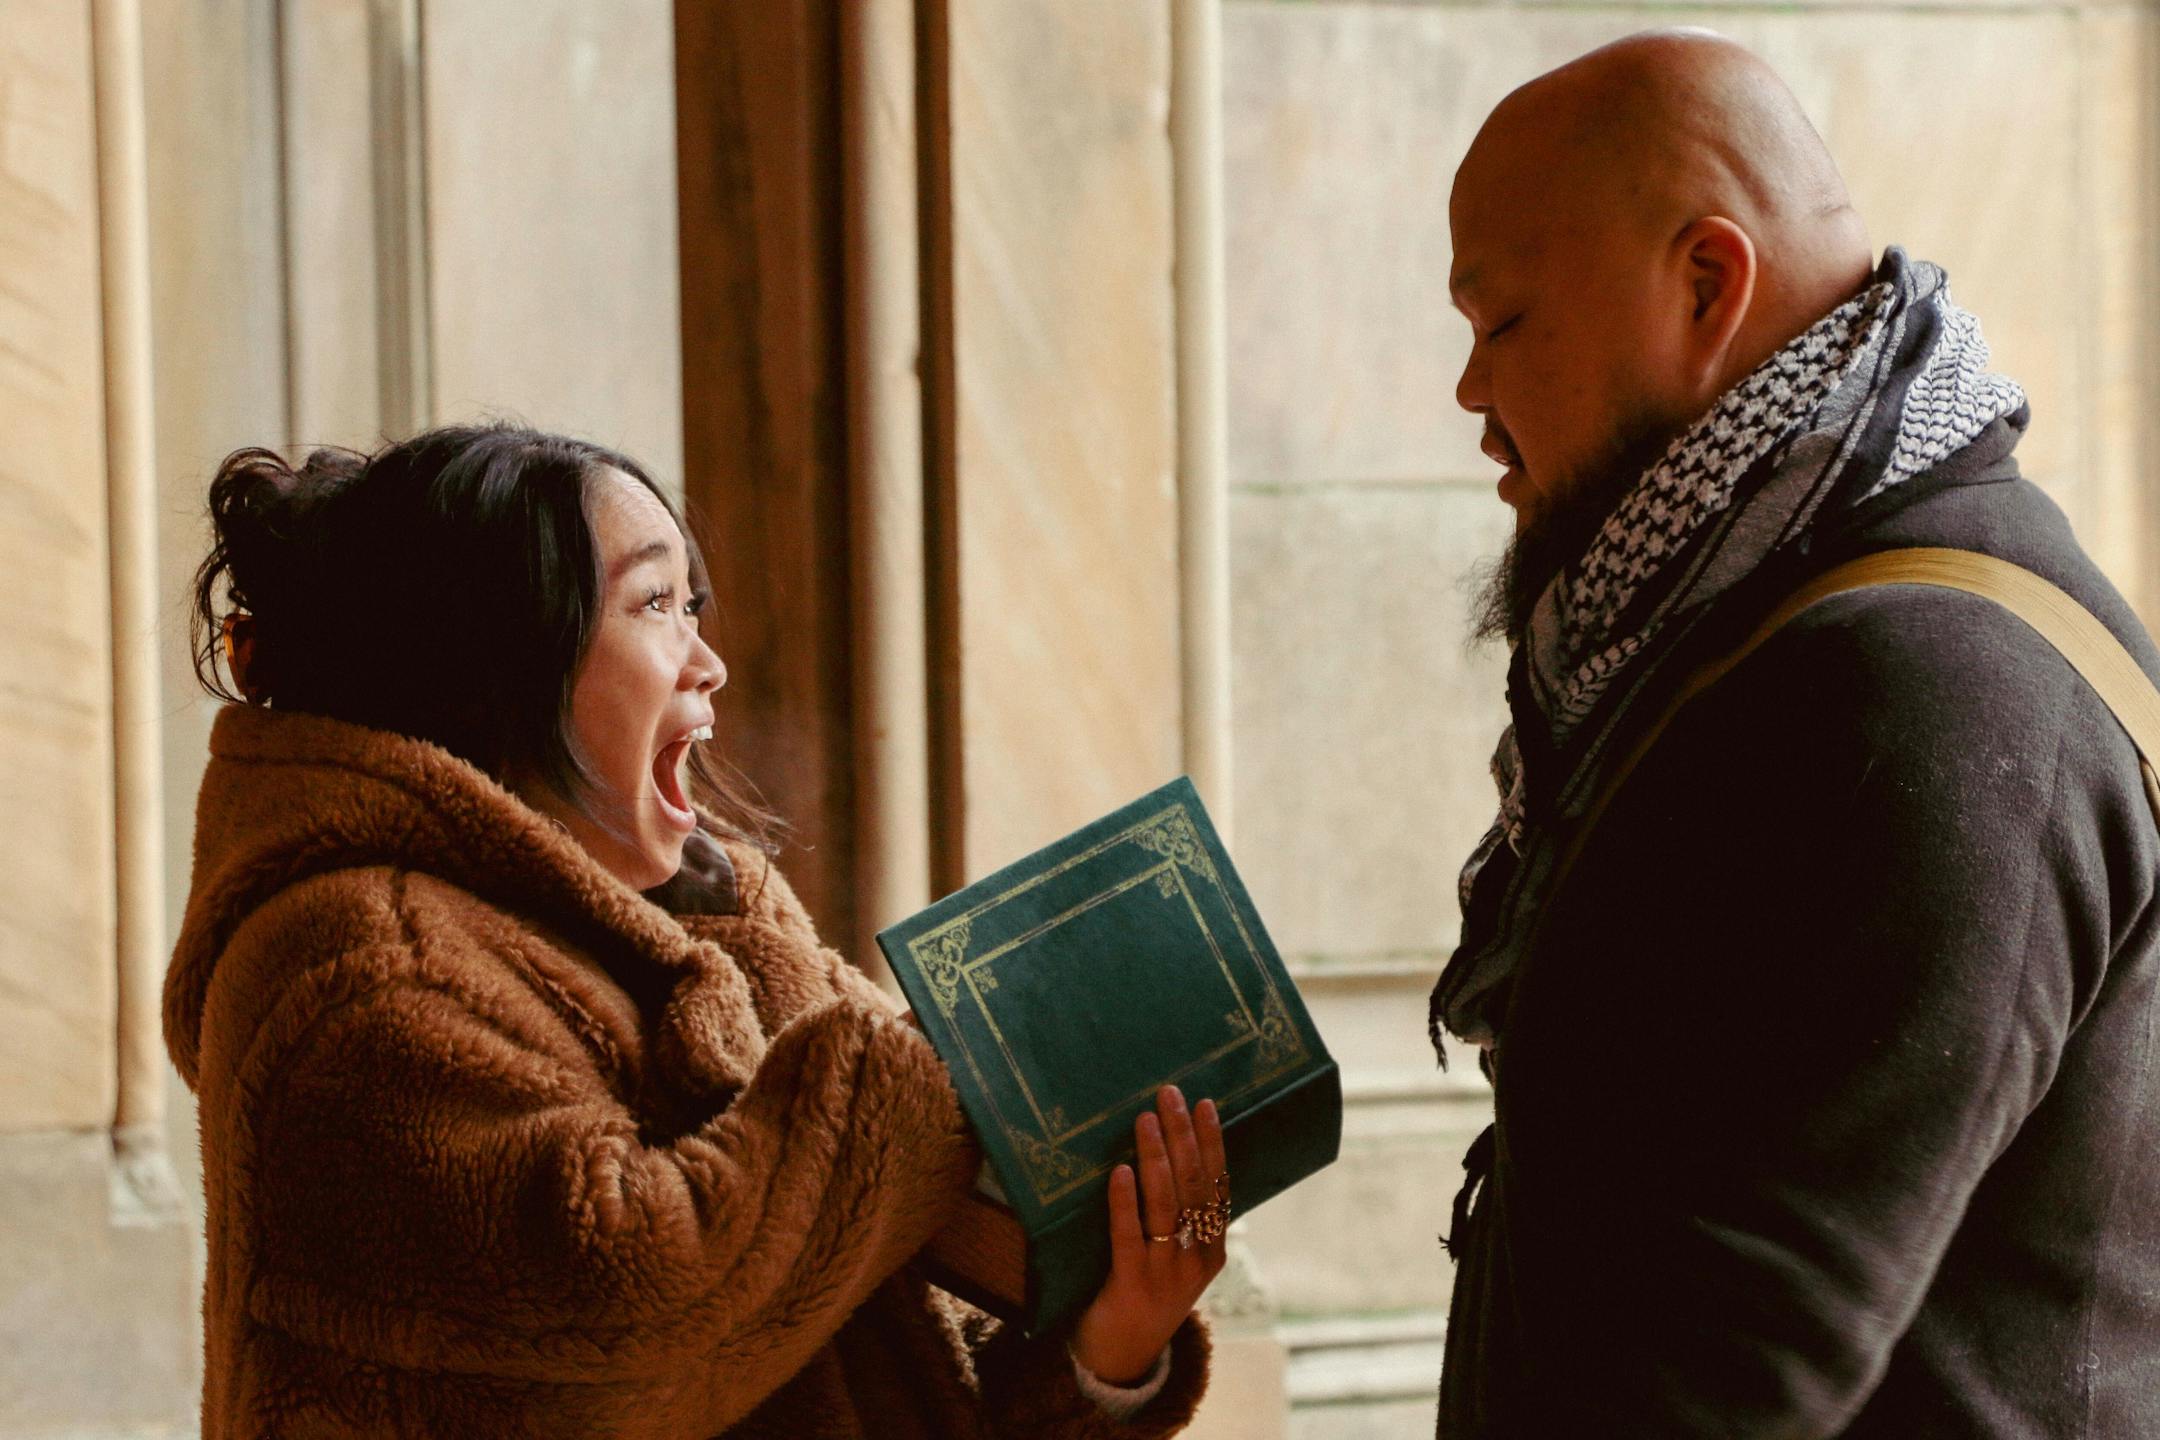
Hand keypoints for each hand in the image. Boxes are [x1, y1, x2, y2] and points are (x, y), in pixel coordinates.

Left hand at [1068, 1085, 1228, 1385]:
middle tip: (1168, 1094)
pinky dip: (1125, 1202)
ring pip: (1166, 1206)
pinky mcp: (1132, 1286)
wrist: (1121, 1358)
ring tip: (1145, 1120)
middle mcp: (1197, 1259)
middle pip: (1193, 1186)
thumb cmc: (1144, 1293)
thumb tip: (1166, 1151)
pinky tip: (1120, 1172)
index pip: (1218, 1185)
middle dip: (1182, 1136)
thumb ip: (1177, 1216)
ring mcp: (1167, 1274)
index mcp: (1213, 1248)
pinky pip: (1130, 1236)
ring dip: (1156, 1158)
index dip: (1212, 1143)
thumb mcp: (1175, 1258)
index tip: (1203, 1103)